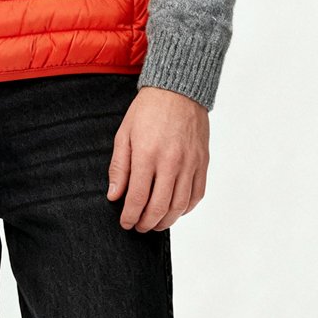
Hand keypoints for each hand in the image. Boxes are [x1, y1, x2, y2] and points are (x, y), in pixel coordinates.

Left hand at [106, 86, 208, 231]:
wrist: (178, 90)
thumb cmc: (148, 110)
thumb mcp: (124, 134)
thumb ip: (119, 167)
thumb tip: (114, 196)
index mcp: (147, 154)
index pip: (137, 198)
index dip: (129, 216)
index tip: (125, 223)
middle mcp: (171, 162)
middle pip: (159, 208)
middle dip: (146, 223)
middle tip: (138, 227)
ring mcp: (190, 163)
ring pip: (179, 206)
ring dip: (166, 221)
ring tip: (155, 223)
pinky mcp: (203, 162)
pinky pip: (197, 195)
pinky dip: (186, 209)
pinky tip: (175, 210)